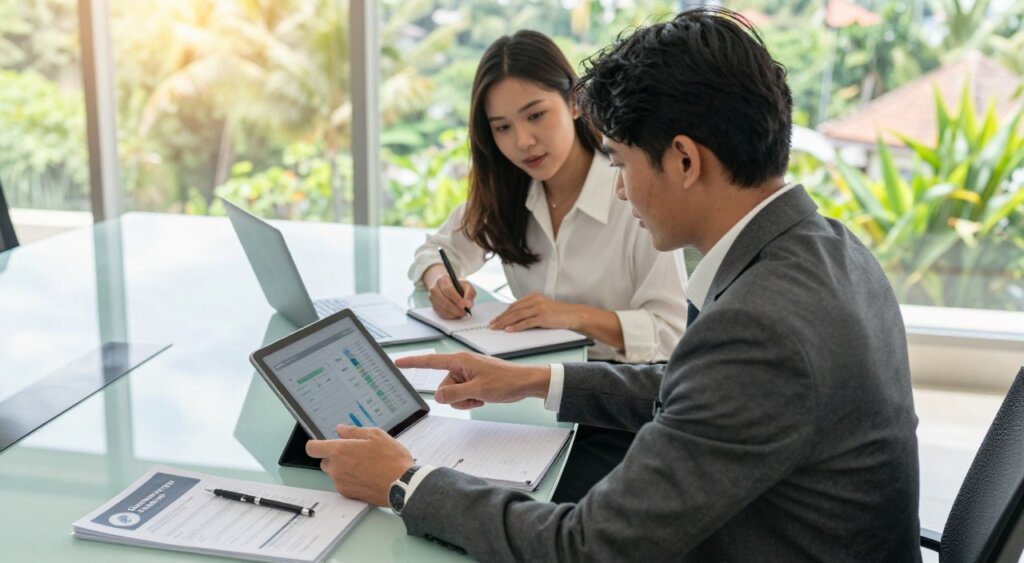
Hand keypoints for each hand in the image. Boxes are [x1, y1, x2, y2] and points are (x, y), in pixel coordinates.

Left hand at [305, 425, 414, 506]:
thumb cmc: (391, 459)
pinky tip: (367, 475)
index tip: (323, 443)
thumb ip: (354, 431)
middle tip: (355, 452)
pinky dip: (351, 479)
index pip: (312, 448)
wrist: (402, 485)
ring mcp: (341, 483)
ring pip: (335, 473)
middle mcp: (336, 468)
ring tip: (365, 464)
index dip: (316, 444)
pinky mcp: (348, 494)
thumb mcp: (376, 435)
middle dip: (335, 456)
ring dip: (343, 468)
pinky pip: (343, 483)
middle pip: (324, 461)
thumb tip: (340, 429)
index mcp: (340, 451)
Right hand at [394, 352, 549, 408]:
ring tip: (481, 396)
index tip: (398, 362)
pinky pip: (462, 394)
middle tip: (474, 395)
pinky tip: (483, 397)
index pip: (430, 361)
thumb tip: (439, 396)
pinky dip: (470, 399)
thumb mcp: (478, 390)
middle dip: (455, 396)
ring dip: (465, 399)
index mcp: (460, 360)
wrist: (524, 383)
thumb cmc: (506, 381)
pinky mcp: (473, 380)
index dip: (413, 362)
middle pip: (443, 386)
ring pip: (453, 393)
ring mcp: (468, 373)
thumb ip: (455, 394)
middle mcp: (462, 365)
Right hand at [424, 264, 475, 318]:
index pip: (448, 290)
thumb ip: (470, 293)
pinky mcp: (433, 306)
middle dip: (456, 309)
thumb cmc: (458, 286)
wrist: (447, 286)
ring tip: (462, 313)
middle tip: (465, 312)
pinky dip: (451, 316)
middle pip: (445, 301)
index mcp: (443, 280)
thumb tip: (469, 304)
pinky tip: (456, 314)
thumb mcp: (466, 285)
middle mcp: (435, 289)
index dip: (457, 299)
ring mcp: (432, 298)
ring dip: (454, 313)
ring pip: (443, 309)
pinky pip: (442, 314)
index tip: (465, 306)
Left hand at [489, 292, 580, 331]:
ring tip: (496, 328)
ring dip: (505, 322)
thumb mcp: (542, 308)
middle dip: (501, 318)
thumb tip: (513, 319)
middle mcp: (535, 300)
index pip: (514, 305)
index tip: (495, 319)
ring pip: (517, 316)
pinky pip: (526, 322)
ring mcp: (539, 308)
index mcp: (533, 296)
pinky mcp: (543, 317)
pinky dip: (516, 327)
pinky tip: (509, 330)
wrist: (574, 314)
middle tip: (491, 325)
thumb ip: (529, 310)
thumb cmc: (558, 314)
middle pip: (513, 310)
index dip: (503, 313)